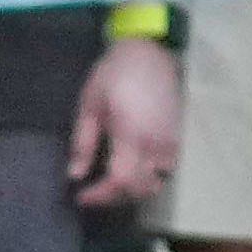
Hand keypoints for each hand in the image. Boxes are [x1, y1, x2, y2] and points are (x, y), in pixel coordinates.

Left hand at [66, 37, 182, 207]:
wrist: (149, 53)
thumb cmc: (114, 75)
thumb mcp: (90, 105)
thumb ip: (83, 143)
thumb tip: (74, 174)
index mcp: (131, 135)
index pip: (120, 181)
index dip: (101, 196)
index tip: (82, 196)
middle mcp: (155, 144)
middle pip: (139, 189)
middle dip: (115, 197)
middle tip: (94, 192)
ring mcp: (170, 143)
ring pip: (156, 184)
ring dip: (134, 191)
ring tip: (113, 185)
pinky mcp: (177, 138)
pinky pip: (166, 171)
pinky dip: (149, 179)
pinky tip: (133, 170)